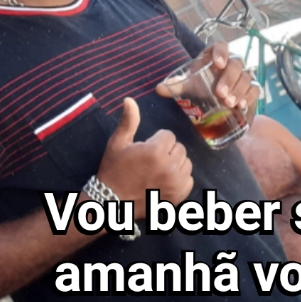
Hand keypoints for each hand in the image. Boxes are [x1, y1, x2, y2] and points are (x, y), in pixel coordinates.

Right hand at [95, 98, 193, 218]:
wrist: (111, 202)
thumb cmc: (114, 170)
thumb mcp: (118, 143)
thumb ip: (128, 121)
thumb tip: (129, 99)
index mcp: (155, 151)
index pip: (169, 136)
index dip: (157, 141)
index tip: (146, 149)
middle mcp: (169, 166)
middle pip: (179, 148)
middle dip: (167, 151)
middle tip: (152, 160)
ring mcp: (176, 182)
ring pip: (186, 163)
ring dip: (175, 164)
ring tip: (159, 170)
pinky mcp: (180, 195)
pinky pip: (189, 179)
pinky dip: (180, 179)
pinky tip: (166, 181)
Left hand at [157, 42, 259, 110]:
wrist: (212, 98)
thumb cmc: (199, 86)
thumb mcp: (187, 85)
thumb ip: (175, 85)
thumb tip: (159, 89)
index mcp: (215, 55)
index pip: (221, 46)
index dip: (221, 52)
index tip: (218, 64)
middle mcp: (231, 62)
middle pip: (236, 64)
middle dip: (229, 78)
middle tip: (220, 94)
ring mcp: (243, 75)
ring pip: (247, 77)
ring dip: (239, 90)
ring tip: (229, 103)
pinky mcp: (250, 88)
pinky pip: (255, 89)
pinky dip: (250, 96)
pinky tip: (242, 105)